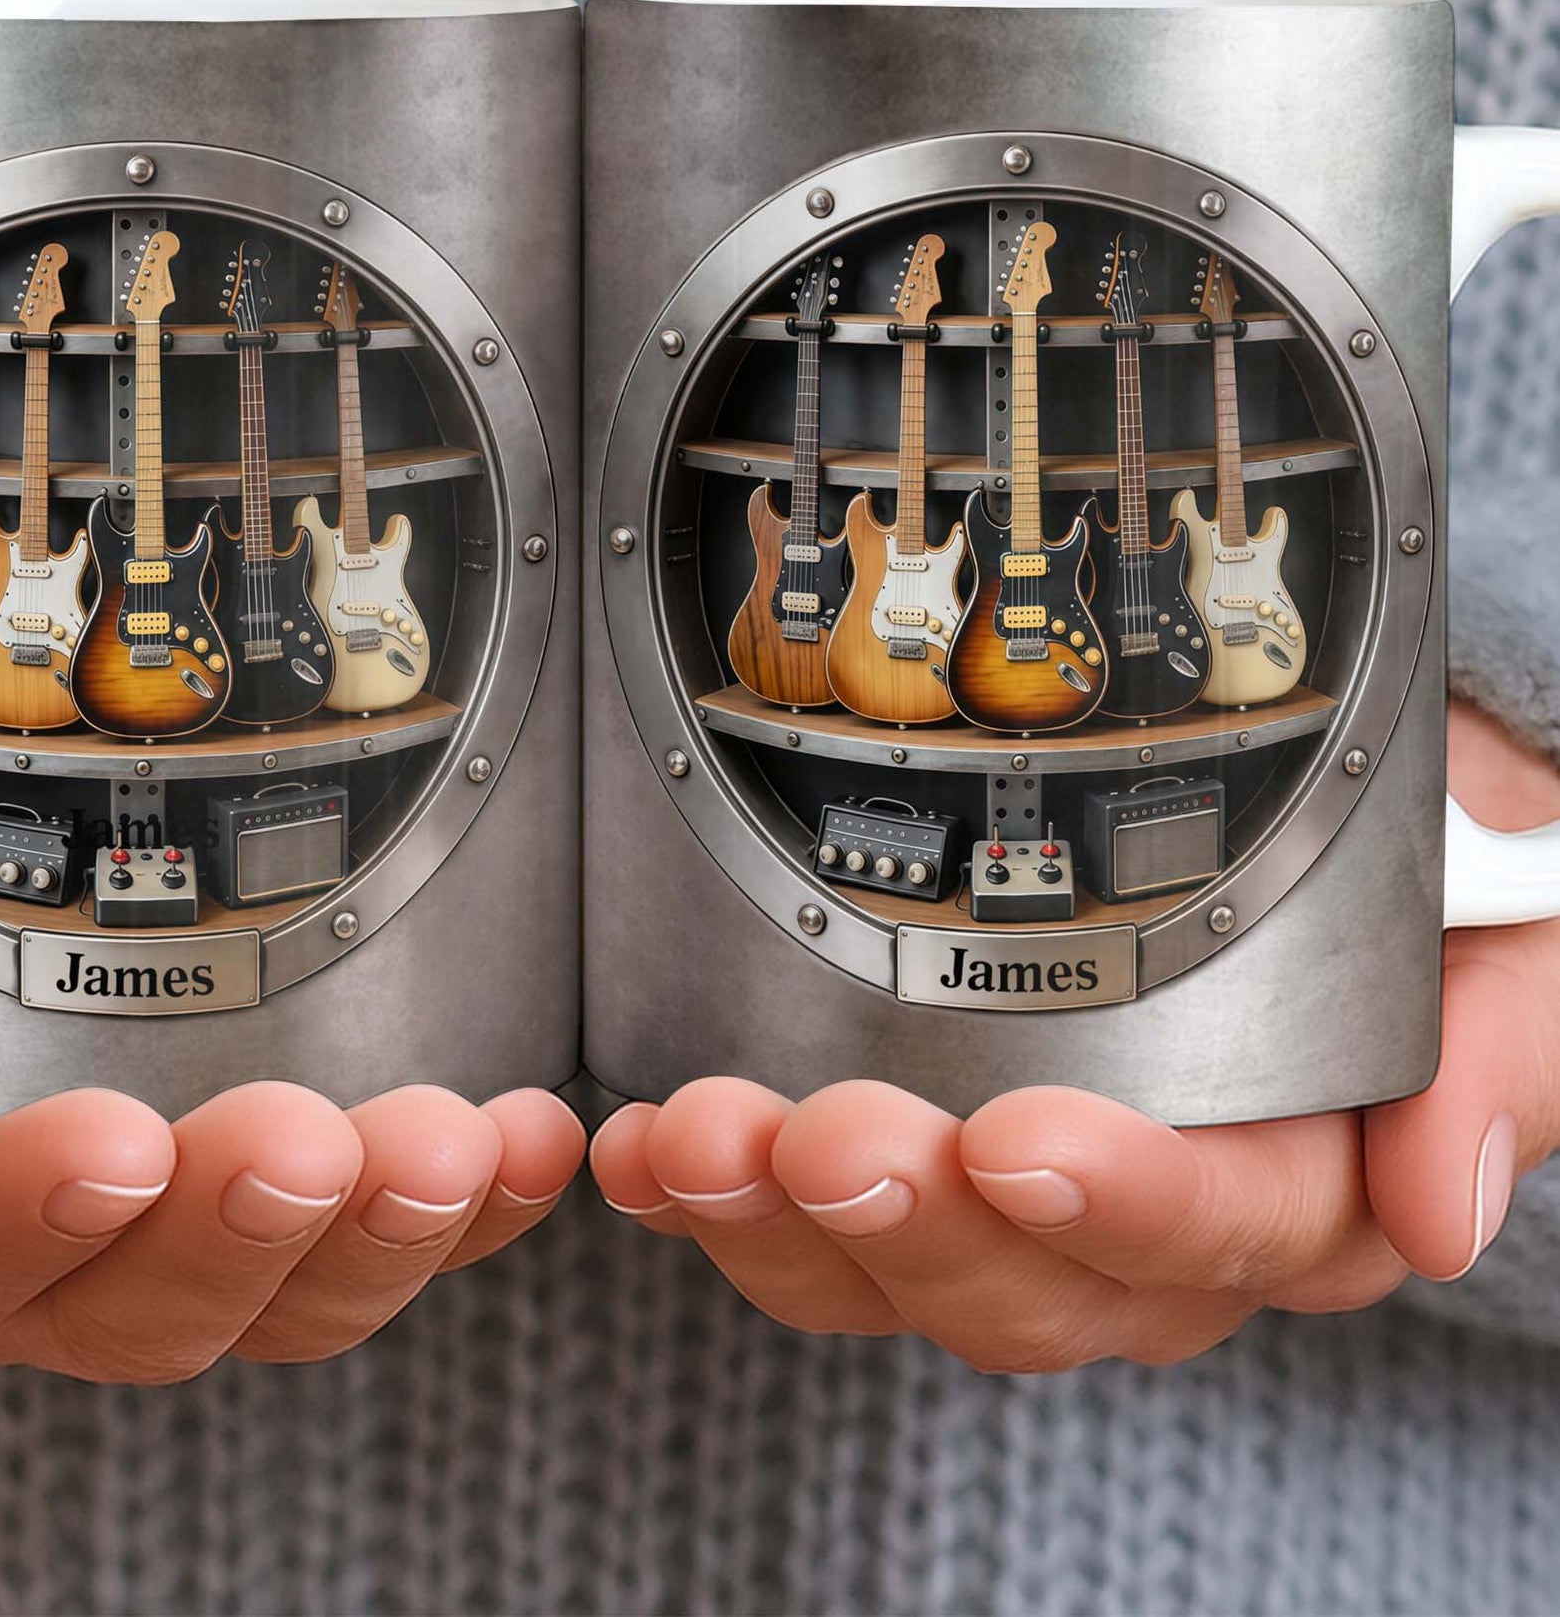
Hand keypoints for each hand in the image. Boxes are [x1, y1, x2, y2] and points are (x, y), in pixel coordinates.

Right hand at [0, 759, 583, 1377]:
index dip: (27, 1209)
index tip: (112, 1139)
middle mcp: (30, 1243)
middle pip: (142, 1300)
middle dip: (243, 1227)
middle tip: (322, 1135)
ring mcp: (166, 1219)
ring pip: (284, 1289)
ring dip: (384, 1233)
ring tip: (466, 1147)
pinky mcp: (278, 1174)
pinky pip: (380, 1223)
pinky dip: (473, 1199)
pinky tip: (539, 1138)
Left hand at [589, 700, 1559, 1367]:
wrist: (1322, 832)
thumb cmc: (1415, 878)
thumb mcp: (1510, 936)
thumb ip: (1499, 1053)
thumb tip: (1440, 1207)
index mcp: (1305, 1187)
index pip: (1221, 1231)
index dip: (1121, 1203)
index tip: (1021, 1136)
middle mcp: (1150, 1233)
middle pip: (1028, 1285)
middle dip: (908, 1219)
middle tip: (815, 1131)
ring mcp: (1019, 1210)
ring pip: (893, 1272)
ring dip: (777, 1219)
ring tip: (694, 1137)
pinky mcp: (913, 1167)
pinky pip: (807, 1221)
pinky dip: (715, 1194)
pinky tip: (645, 1149)